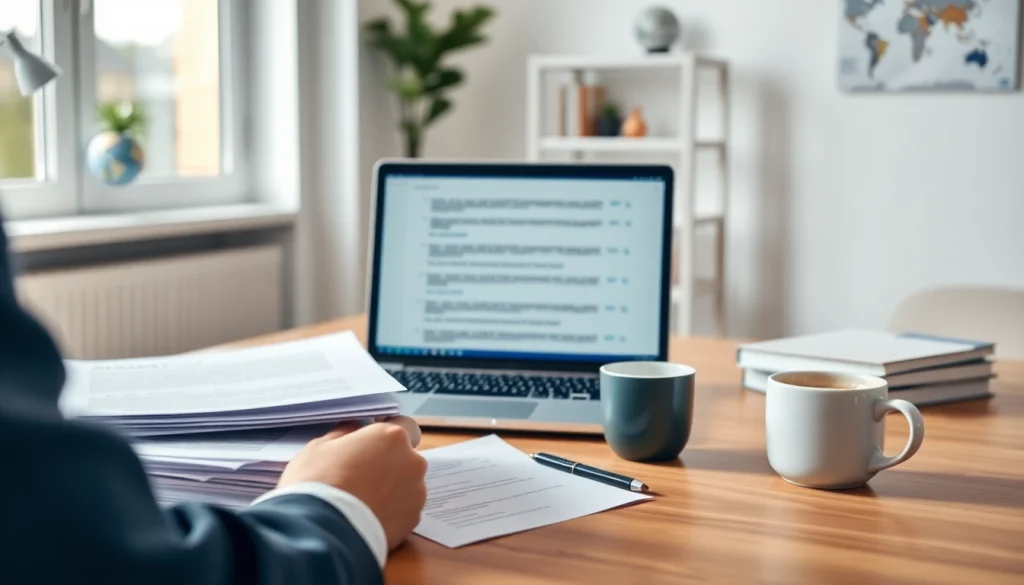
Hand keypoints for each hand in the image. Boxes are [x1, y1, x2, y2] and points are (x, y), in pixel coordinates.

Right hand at [278, 419, 427, 549]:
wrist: (321, 532)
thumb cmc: (318, 483)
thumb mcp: (320, 447)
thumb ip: (344, 434)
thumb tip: (354, 429)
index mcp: (392, 436)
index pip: (401, 425)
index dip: (386, 436)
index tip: (372, 444)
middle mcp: (412, 461)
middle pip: (404, 457)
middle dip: (387, 463)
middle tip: (359, 477)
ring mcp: (417, 492)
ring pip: (406, 484)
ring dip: (391, 488)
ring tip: (362, 502)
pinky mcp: (414, 519)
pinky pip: (404, 509)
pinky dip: (391, 511)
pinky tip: (369, 517)